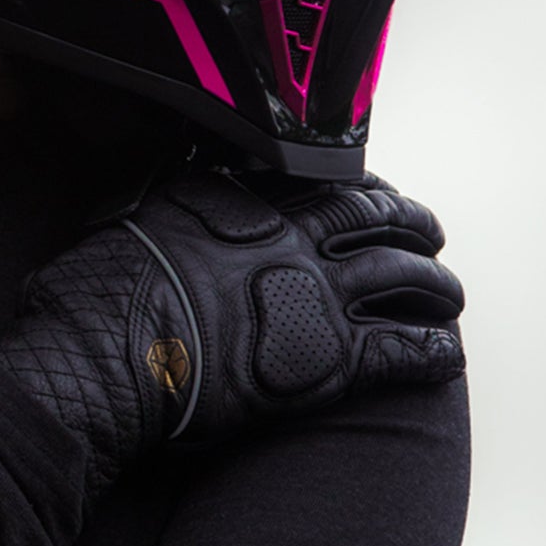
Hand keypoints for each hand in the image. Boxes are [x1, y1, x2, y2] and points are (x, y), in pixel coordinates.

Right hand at [0, 170, 464, 482]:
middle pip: (375, 218)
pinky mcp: (330, 363)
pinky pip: (403, 351)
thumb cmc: (96, 300)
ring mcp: (316, 299)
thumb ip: (161, 205)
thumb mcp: (125, 222)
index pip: (318, 182)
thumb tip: (156, 194)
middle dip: (411, 222)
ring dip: (436, 284)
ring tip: (449, 294)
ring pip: (404, 278)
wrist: (104, 360)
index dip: (354, 186)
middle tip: (429, 231)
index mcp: (245, 205)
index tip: (369, 189)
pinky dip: (433, 350)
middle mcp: (291, 242)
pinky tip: (447, 354)